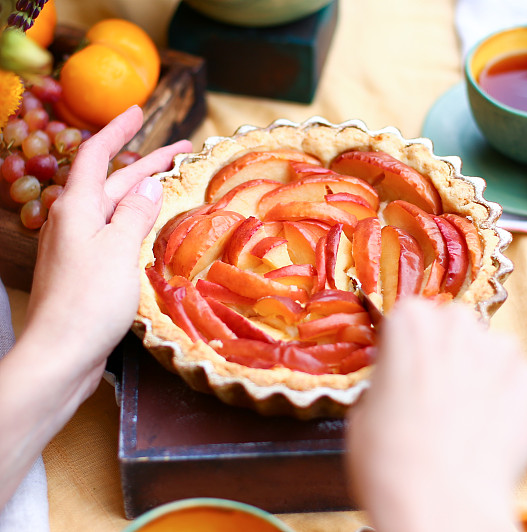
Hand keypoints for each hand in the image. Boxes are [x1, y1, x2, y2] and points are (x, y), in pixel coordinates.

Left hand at [24, 106, 190, 380]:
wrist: (60, 354)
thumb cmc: (89, 300)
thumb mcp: (119, 250)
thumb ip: (136, 213)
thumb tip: (150, 184)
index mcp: (77, 208)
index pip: (95, 155)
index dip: (117, 131)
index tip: (137, 112)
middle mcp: (73, 222)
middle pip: (111, 181)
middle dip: (146, 163)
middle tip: (182, 150)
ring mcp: (78, 247)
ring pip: (115, 209)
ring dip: (143, 193)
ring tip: (174, 184)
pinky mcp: (86, 271)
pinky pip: (115, 234)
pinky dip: (137, 223)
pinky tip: (155, 230)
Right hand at [346, 298, 526, 531]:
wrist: (443, 503)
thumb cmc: (392, 462)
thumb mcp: (363, 413)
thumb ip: (387, 382)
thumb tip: (398, 388)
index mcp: (411, 322)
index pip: (411, 319)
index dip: (408, 350)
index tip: (407, 372)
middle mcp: (460, 324)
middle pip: (455, 330)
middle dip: (449, 357)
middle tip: (438, 399)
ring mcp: (503, 351)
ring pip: (492, 355)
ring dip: (483, 377)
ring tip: (468, 422)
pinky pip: (521, 383)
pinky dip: (511, 403)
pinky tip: (492, 433)